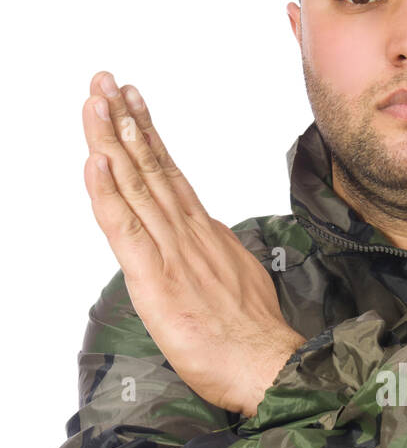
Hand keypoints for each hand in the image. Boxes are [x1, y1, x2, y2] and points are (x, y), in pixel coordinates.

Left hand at [82, 71, 306, 416]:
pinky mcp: (157, 280)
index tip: (131, 101)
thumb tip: (211, 244)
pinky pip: (126, 229)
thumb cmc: (255, 339)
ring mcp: (172, 252)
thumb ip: (219, 256)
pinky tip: (95, 162)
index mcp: (206, 235)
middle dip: (123, 120)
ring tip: (96, 100)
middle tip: (104, 80)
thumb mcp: (239, 281)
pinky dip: (108, 193)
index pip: (169, 175)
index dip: (147, 135)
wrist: (270, 367)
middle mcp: (188, 234)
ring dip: (111, 140)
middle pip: (149, 167)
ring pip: (135, 186)